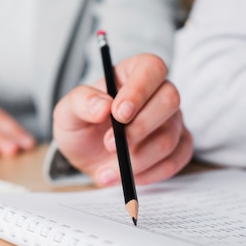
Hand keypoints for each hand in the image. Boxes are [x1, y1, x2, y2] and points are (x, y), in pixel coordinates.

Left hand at [53, 54, 192, 185]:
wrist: (88, 157)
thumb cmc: (82, 126)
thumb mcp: (67, 112)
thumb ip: (80, 102)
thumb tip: (102, 106)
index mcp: (133, 73)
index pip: (151, 68)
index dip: (139, 90)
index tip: (118, 114)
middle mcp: (159, 93)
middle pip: (170, 100)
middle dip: (140, 127)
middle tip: (110, 145)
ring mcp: (173, 120)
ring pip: (170, 136)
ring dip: (137, 158)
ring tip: (109, 169)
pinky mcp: (178, 147)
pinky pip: (175, 161)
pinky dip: (149, 174)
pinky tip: (127, 176)